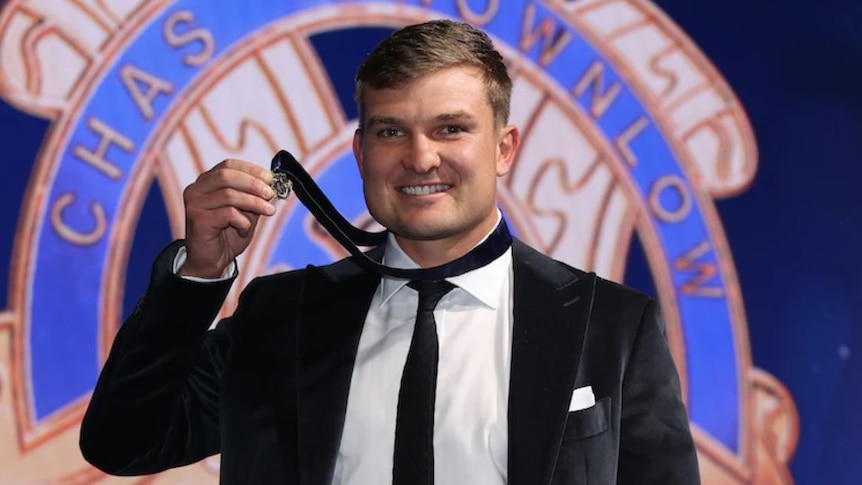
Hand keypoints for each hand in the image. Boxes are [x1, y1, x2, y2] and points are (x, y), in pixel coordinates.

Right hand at [179, 159, 274, 277]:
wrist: (212, 261)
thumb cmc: (228, 235)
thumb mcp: (246, 211)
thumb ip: (254, 197)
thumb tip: (271, 184)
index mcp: (207, 182)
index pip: (229, 165)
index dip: (251, 169)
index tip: (270, 178)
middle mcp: (196, 189)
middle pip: (226, 175)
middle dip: (253, 183)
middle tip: (270, 193)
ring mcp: (194, 203)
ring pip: (229, 194)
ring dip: (254, 203)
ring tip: (268, 212)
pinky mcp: (197, 219)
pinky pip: (228, 214)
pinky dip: (242, 222)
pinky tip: (243, 230)